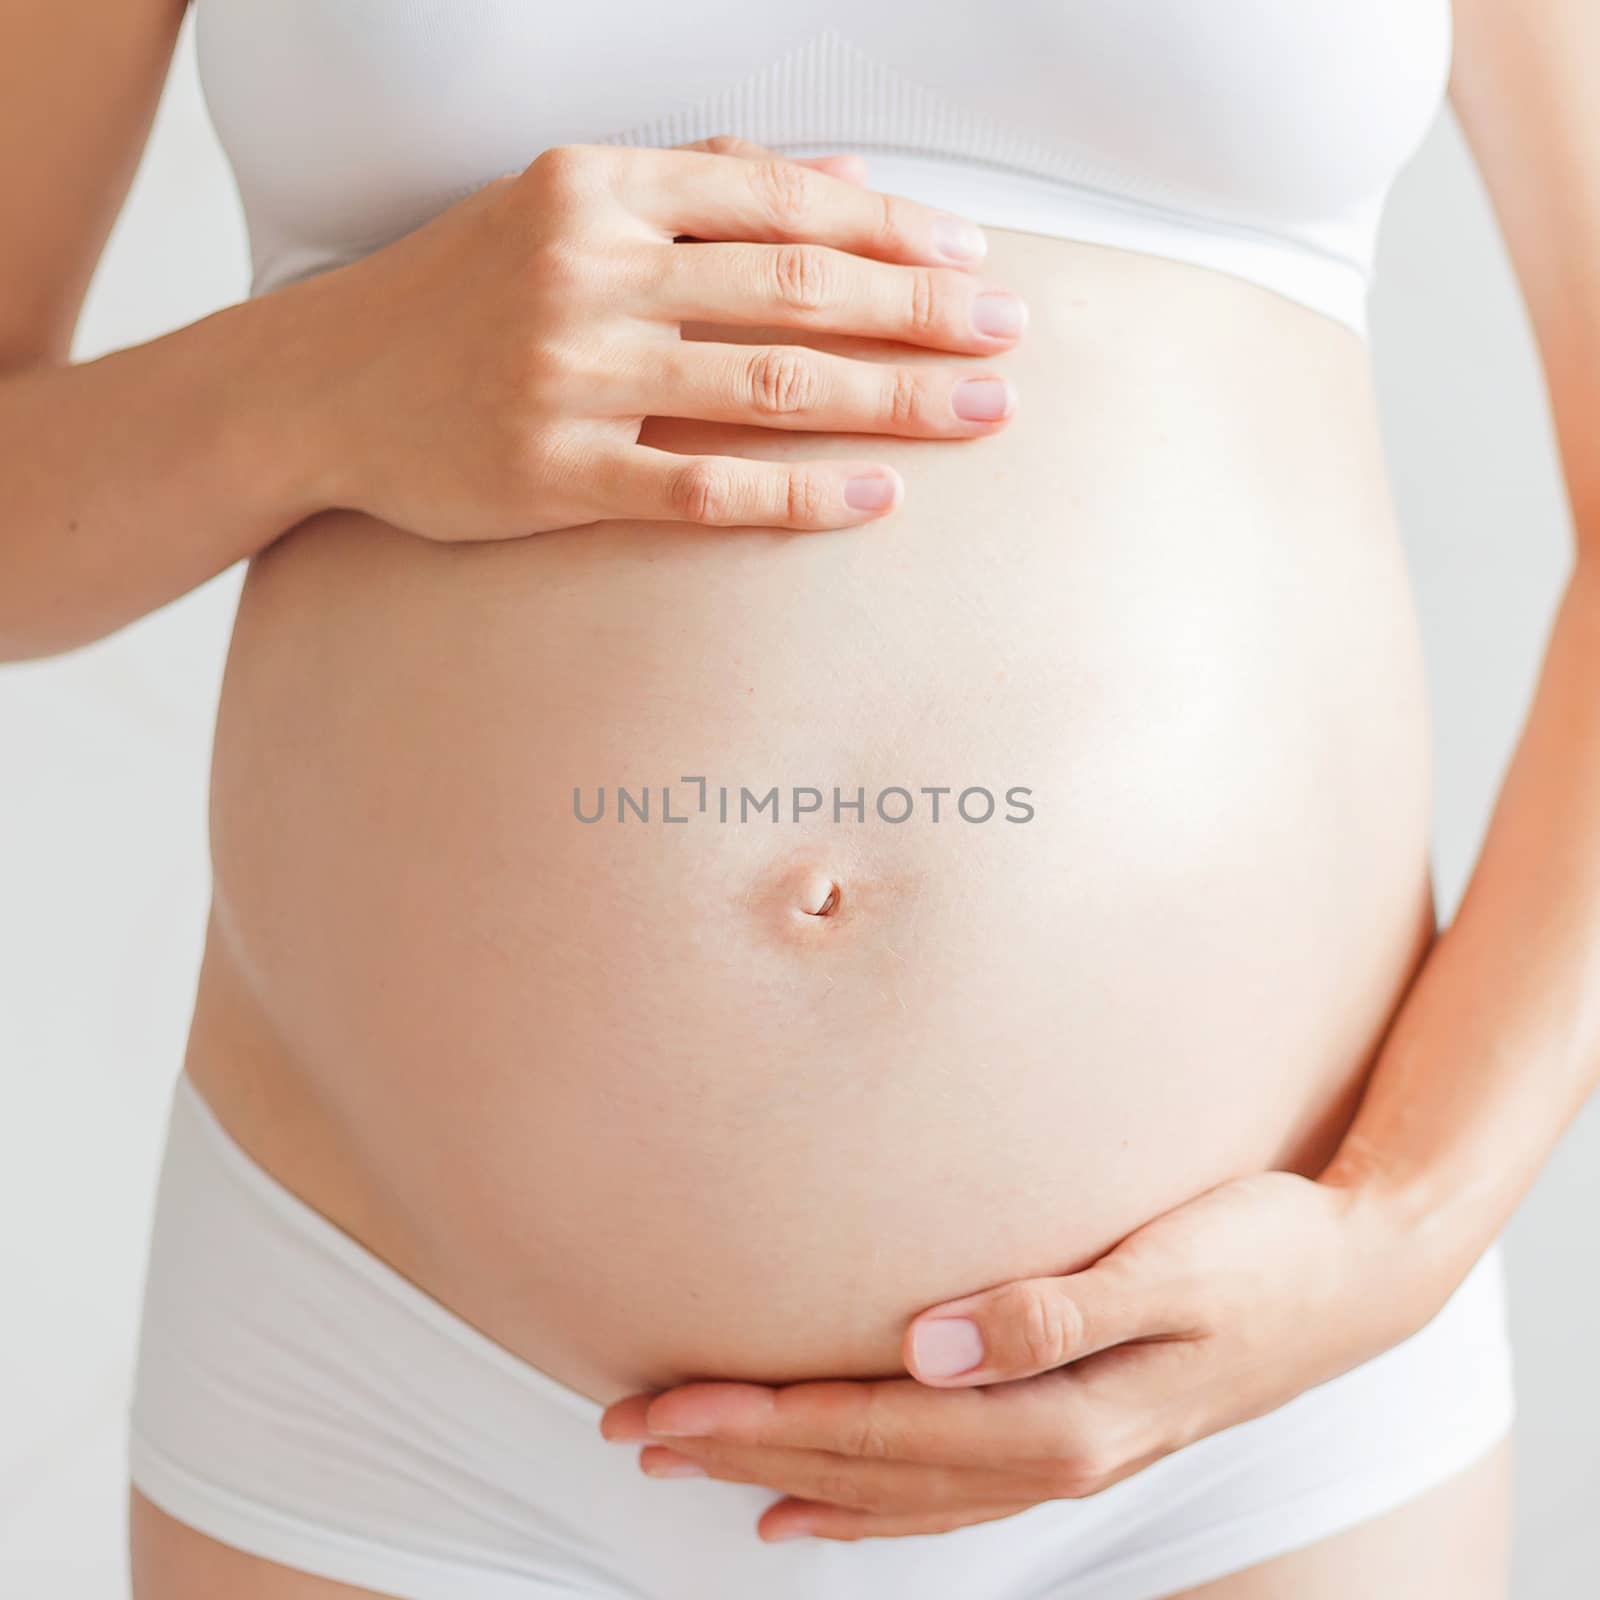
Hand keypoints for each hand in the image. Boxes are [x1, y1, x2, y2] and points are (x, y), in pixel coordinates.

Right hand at [296, 135, 1026, 541]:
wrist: (322, 385)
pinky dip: (799, 494)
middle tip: (1010, 336)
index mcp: (594, 187)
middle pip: (794, 288)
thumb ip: (696, 183)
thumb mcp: (561, 206)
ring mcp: (570, 376)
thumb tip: (839, 179)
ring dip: (891, 399)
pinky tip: (877, 498)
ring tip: (980, 412)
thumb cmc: (457, 292)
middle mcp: (586, 270)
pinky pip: (704, 488)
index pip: (776, 199)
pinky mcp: (554, 475)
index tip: (972, 260)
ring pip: (766, 385)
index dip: (890, 232)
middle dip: (920, 311)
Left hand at [598, 1170, 1443, 1541]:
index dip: (758, 1423)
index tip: (659, 1409)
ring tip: (692, 1469)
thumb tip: (928, 1342)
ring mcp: (1063, 1457)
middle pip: (864, 1468)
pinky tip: (813, 1512)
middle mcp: (1051, 1455)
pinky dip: (867, 1507)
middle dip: (740, 1451)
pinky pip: (943, 1495)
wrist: (1356, 1277)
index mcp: (1061, 1416)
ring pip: (892, 1490)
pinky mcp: (1073, 1434)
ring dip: (786, 1477)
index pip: (873, 1429)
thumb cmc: (1260, 1252)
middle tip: (630, 1431)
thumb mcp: (1171, 1266)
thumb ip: (1052, 1307)